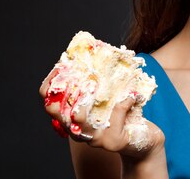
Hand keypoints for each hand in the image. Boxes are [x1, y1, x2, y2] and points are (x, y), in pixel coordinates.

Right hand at [38, 69, 164, 158]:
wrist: (141, 138)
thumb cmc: (120, 112)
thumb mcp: (106, 94)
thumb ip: (96, 79)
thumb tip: (93, 47)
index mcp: (71, 116)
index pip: (48, 100)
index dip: (51, 82)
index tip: (61, 65)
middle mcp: (76, 129)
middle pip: (54, 110)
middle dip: (63, 89)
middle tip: (77, 75)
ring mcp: (92, 138)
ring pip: (78, 118)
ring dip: (84, 98)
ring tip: (94, 83)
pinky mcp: (111, 141)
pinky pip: (115, 117)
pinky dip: (124, 102)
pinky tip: (132, 95)